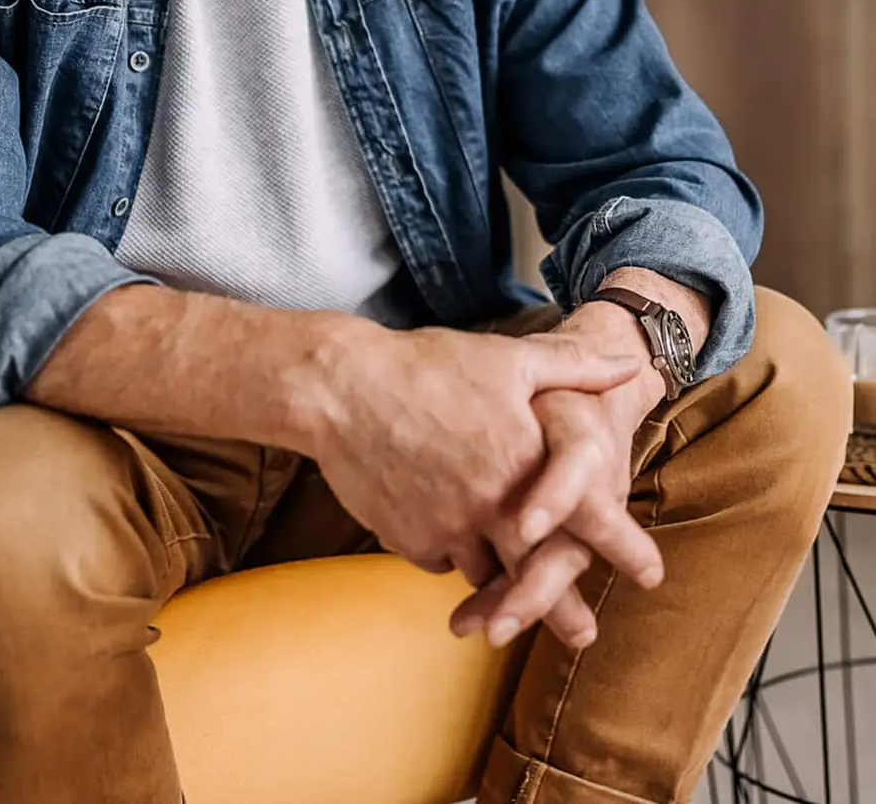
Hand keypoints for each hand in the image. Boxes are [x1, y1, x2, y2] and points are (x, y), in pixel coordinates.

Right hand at [306, 320, 641, 581]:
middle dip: (563, 607)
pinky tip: (445, 529)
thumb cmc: (425, 365)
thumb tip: (630, 364)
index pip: (588, 516)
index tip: (652, 573)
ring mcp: (449, 527)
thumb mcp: (506, 357)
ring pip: (485, 571)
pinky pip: (440, 559)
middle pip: (540, 573)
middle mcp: (492, 505)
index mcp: (524, 460)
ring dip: (498, 576)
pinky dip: (450, 551)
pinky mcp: (409, 539)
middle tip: (584, 633)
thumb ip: (574, 366)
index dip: (623, 546)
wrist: (338, 388)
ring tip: (507, 591)